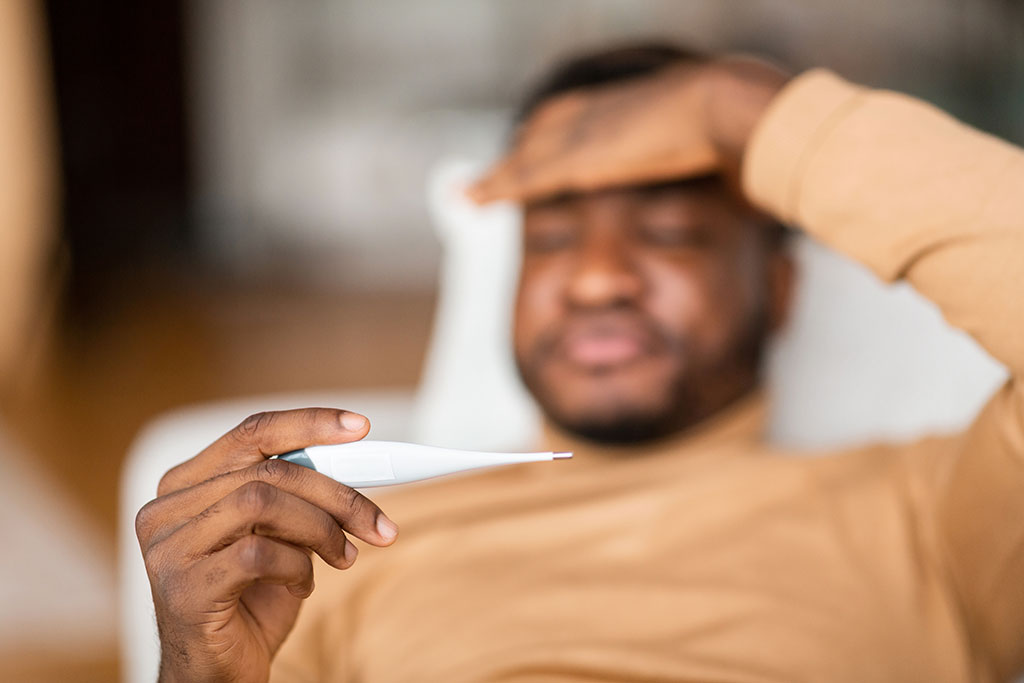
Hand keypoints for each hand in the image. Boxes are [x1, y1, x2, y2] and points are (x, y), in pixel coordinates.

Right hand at [135, 408, 398, 682]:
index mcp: (188, 484)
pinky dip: (296, 566)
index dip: (310, 423)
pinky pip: (257, 554)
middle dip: (337, 494)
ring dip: (321, 528)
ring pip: (263, 502)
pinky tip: (303, 586)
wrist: (218, 673)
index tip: (360, 427)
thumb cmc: (250, 601)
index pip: (253, 432)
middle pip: (269, 470)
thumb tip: (356, 463)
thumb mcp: (280, 536)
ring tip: (343, 557)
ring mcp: (169, 547)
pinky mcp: (183, 588)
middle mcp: (168, 508)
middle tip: (377, 524)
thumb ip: (299, 498)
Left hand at [468, 56, 789, 203]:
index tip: (532, 152)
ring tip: (469, 193)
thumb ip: (711, 158)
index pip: (574, 123)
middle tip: (484, 176)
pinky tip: (474, 198)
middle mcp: (597, 115)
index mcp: (627, 109)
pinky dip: (498, 187)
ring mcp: (584, 134)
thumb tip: (737, 179)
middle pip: (540, 134)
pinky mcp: (578, 159)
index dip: (549, 140)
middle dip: (514, 155)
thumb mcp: (717, 145)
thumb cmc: (736, 124)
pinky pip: (525, 176)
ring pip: (525, 156)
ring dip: (497, 176)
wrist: (728, 109)